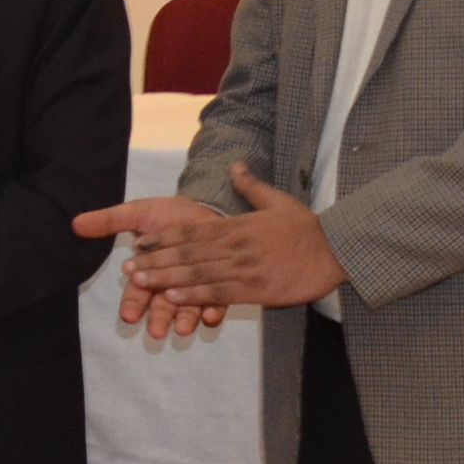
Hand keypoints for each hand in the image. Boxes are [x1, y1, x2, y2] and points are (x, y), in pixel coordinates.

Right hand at [75, 197, 231, 339]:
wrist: (211, 207)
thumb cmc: (173, 215)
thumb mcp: (139, 214)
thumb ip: (109, 221)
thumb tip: (75, 224)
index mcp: (150, 272)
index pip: (137, 292)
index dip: (132, 304)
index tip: (128, 315)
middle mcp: (171, 285)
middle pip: (161, 307)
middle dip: (158, 319)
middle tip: (155, 332)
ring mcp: (195, 289)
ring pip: (187, 309)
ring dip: (184, 320)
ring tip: (182, 329)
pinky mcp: (220, 287)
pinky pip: (216, 304)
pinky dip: (212, 312)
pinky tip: (210, 315)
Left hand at [95, 167, 343, 324]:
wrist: (336, 249)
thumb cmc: (306, 227)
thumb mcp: (277, 200)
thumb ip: (250, 186)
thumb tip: (234, 165)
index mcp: (236, 225)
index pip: (191, 229)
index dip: (162, 237)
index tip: (138, 242)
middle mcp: (235, 246)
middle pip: (187, 253)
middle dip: (155, 261)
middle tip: (128, 269)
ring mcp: (244, 268)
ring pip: (198, 273)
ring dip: (167, 278)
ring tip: (141, 283)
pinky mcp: (257, 290)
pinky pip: (220, 293)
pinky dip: (195, 296)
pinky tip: (174, 299)